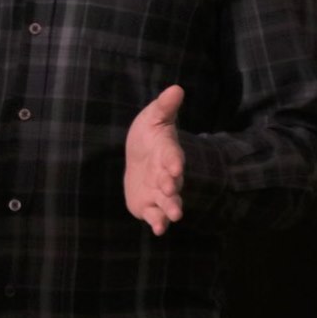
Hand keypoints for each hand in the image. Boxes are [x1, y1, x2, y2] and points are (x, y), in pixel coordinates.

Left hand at [124, 85, 185, 235]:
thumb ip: (164, 106)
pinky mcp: (149, 205)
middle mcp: (167, 174)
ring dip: (171, 208)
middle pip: (172, 182)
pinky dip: (158, 222)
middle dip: (172, 186)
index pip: (172, 156)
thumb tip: (176, 88)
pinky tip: (159, 229)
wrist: (140, 157)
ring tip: (174, 215)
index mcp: (167, 152)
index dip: (174, 161)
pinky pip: (156, 215)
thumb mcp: (153, 117)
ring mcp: (159, 192)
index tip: (175, 166)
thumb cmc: (149, 135)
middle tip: (171, 190)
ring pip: (168, 202)